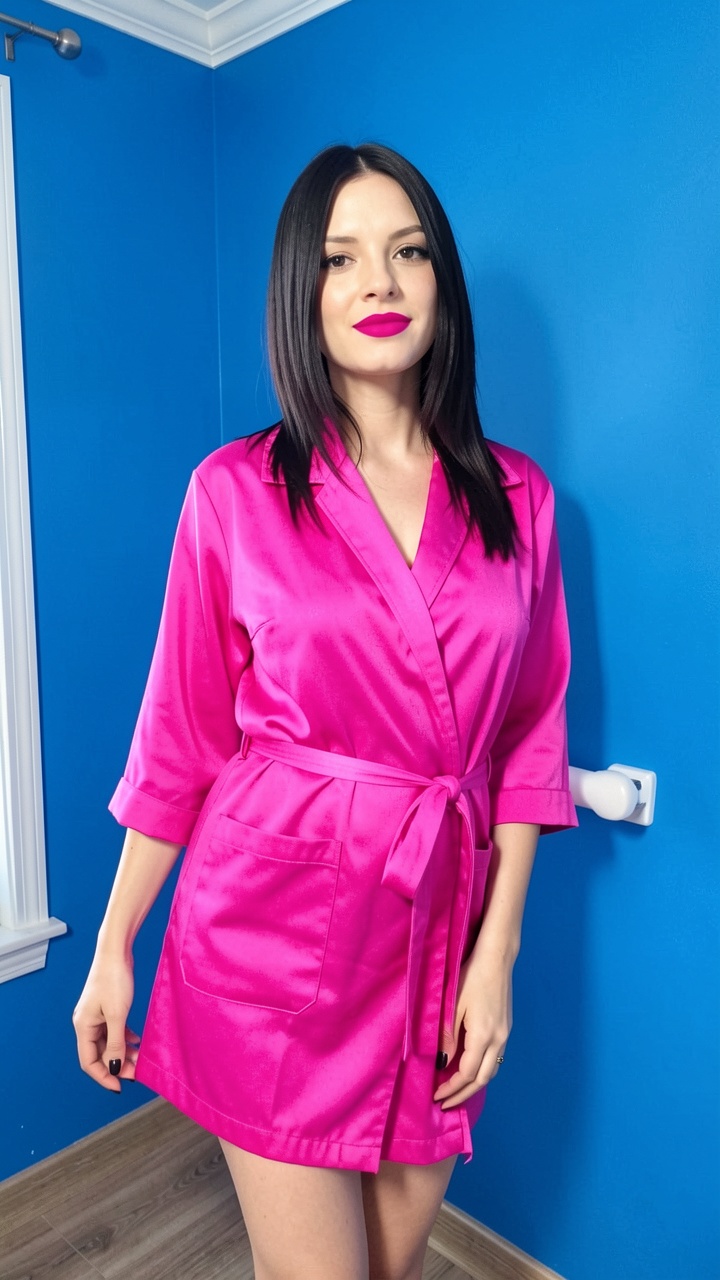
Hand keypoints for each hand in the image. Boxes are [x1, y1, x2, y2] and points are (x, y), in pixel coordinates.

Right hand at [72, 954, 139, 1091]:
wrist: (115, 952)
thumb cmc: (114, 980)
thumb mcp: (117, 1015)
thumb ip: (116, 1044)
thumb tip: (114, 1068)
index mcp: (83, 1026)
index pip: (89, 1062)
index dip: (103, 1076)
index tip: (120, 1086)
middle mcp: (86, 1023)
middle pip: (100, 1053)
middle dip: (117, 1065)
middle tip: (136, 1073)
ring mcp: (96, 1015)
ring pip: (109, 1042)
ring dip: (123, 1052)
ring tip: (140, 1059)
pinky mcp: (106, 1008)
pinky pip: (113, 1030)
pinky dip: (124, 1038)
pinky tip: (137, 1040)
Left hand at [433, 948, 512, 1108]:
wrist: (497, 959)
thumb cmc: (472, 977)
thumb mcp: (454, 1005)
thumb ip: (449, 1037)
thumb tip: (442, 1062)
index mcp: (484, 1036)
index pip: (466, 1074)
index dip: (451, 1088)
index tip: (436, 1096)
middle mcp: (498, 1040)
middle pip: (482, 1079)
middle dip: (463, 1095)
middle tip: (445, 1104)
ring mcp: (505, 1035)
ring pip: (491, 1071)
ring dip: (474, 1085)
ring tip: (456, 1091)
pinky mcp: (506, 1028)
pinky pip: (495, 1059)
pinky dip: (482, 1071)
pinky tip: (470, 1069)